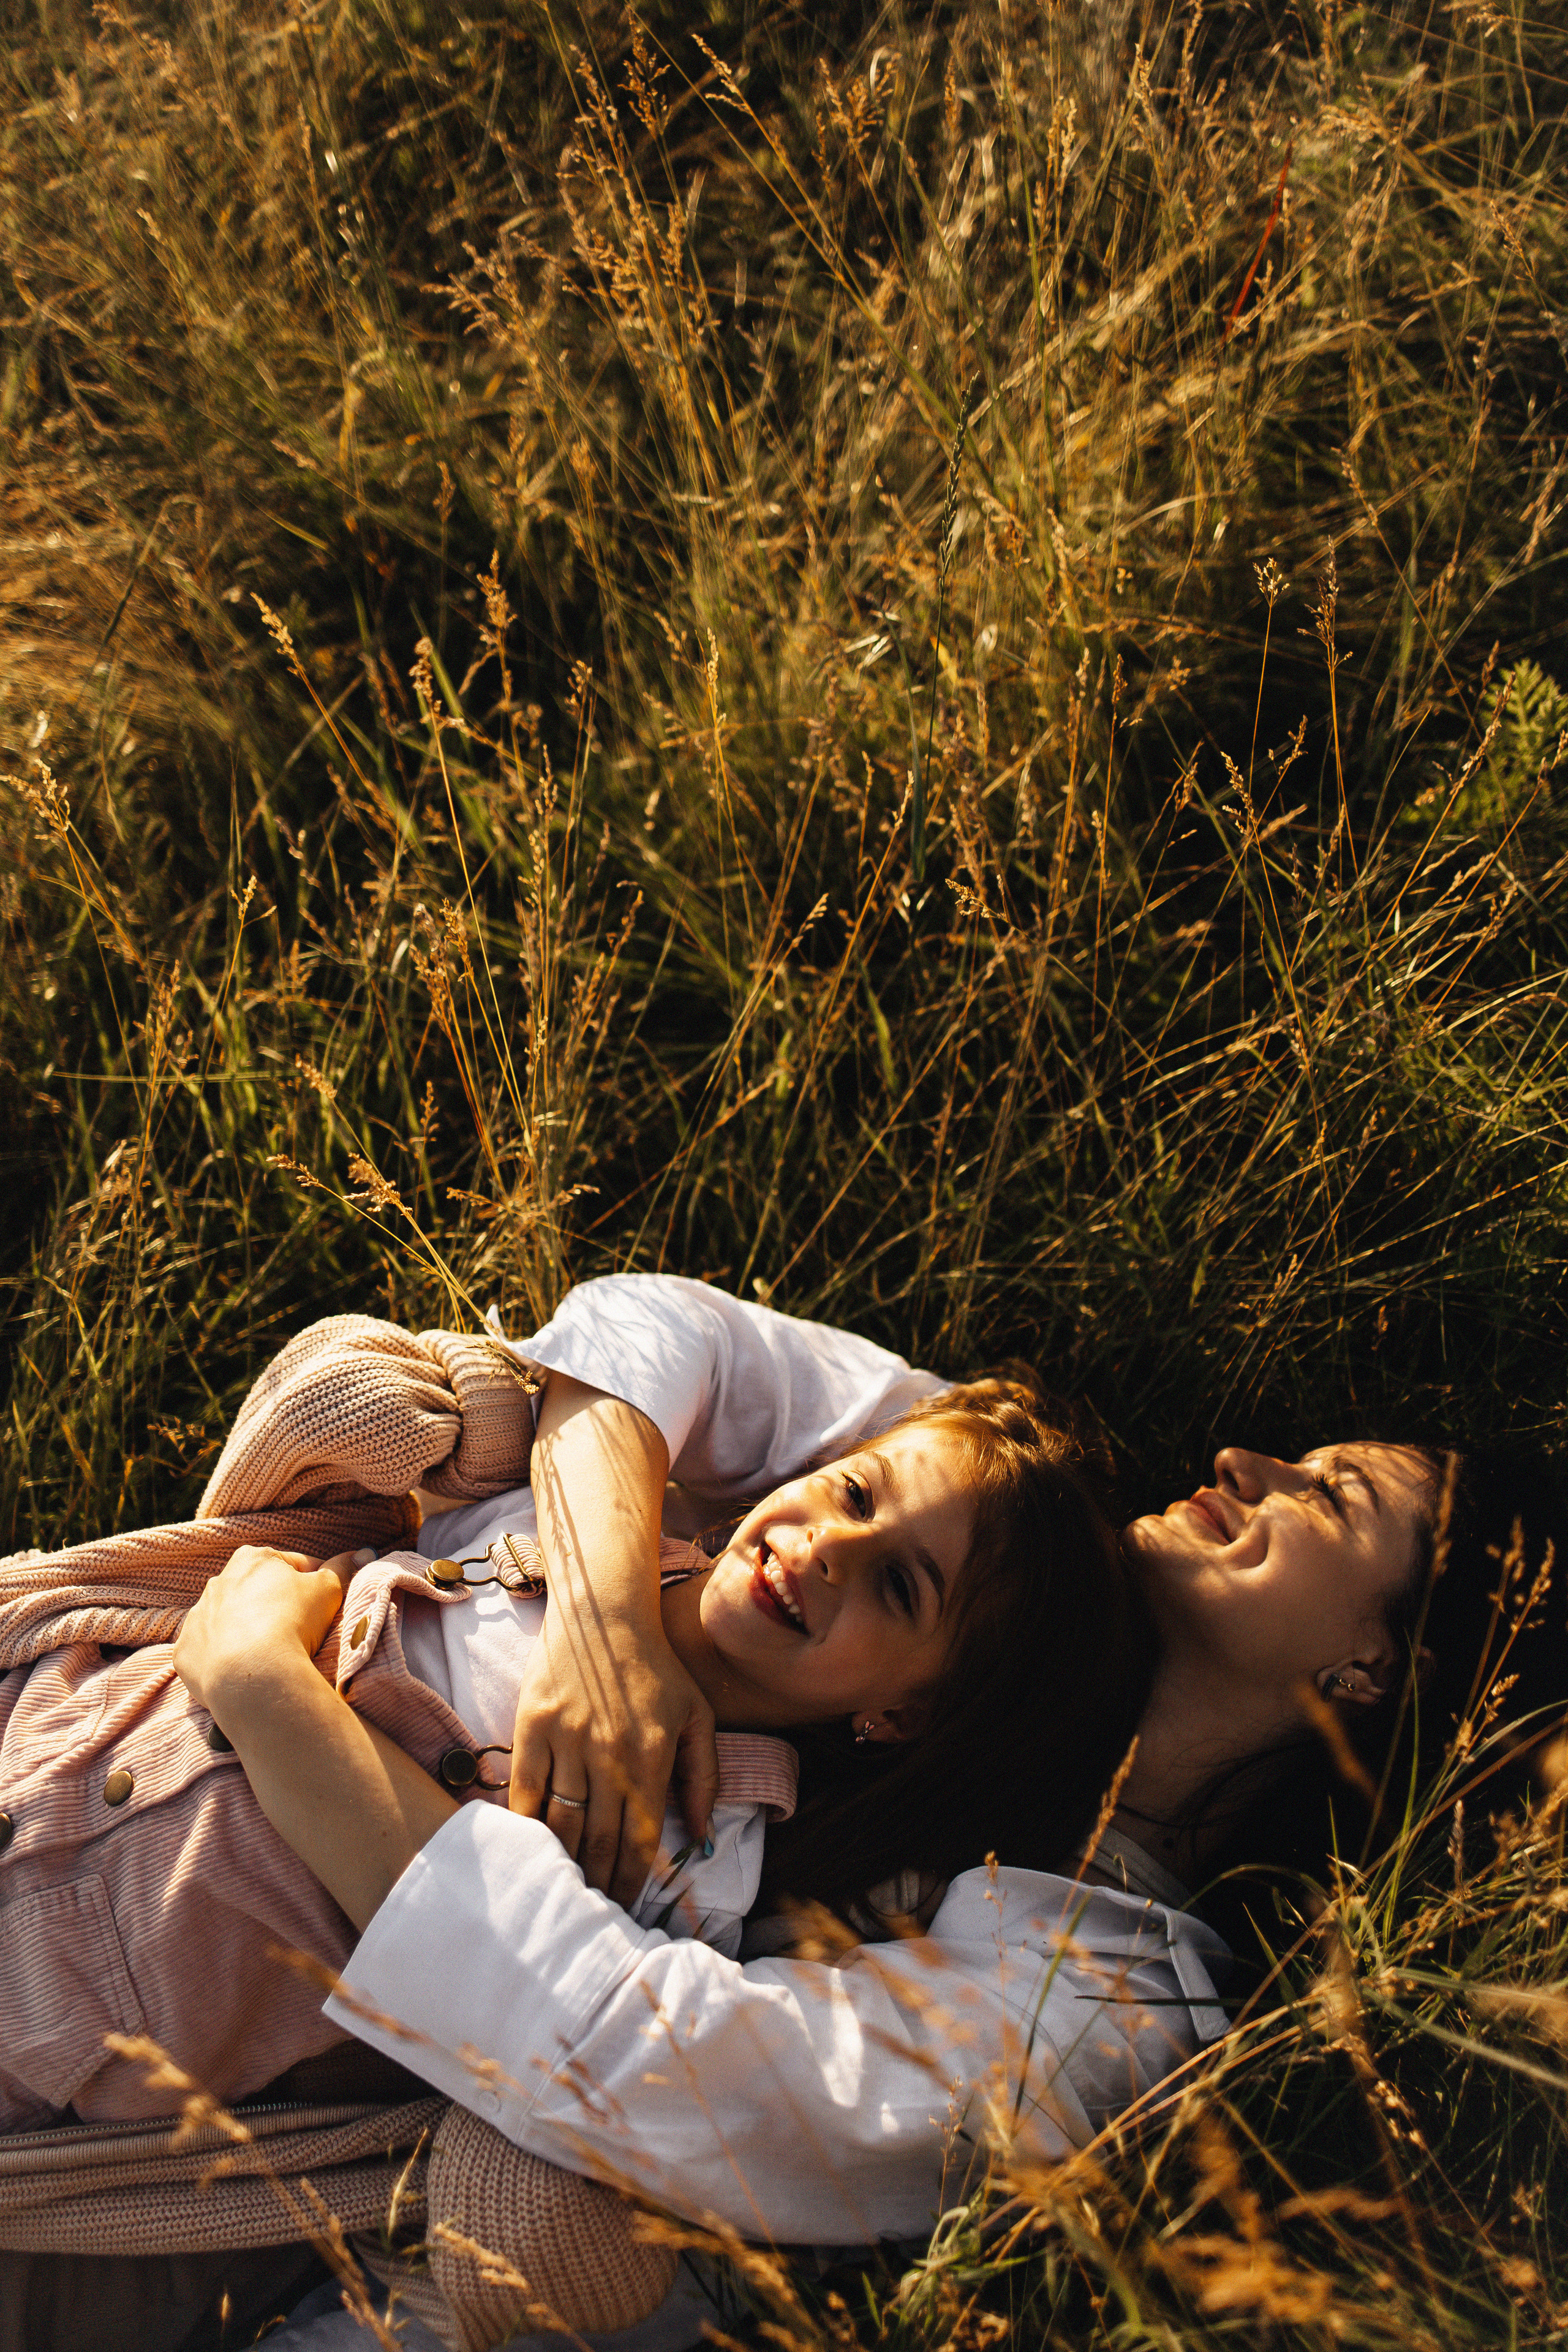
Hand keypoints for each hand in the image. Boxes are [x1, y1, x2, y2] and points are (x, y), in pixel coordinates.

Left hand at [173, 1543, 368, 1721]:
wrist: (252, 1673)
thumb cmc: (293, 1622)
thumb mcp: (330, 1590)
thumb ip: (345, 1568)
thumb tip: (365, 1552)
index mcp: (252, 1559)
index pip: (291, 1566)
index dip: (313, 1584)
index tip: (325, 1606)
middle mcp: (217, 1582)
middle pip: (255, 1593)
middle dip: (274, 1608)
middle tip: (299, 1633)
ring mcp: (196, 1618)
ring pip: (228, 1622)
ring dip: (246, 1633)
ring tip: (271, 1656)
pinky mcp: (184, 1652)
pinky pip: (206, 1652)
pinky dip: (223, 1660)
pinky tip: (243, 1672)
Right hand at [508, 1605, 718, 1906]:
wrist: (604, 1613)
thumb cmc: (656, 1670)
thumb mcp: (696, 1717)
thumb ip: (703, 1778)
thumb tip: (702, 1839)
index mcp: (652, 1756)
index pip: (641, 1839)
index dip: (632, 1882)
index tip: (626, 1910)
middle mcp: (610, 1753)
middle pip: (600, 1839)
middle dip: (597, 1883)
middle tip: (593, 1913)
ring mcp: (567, 1739)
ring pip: (561, 1821)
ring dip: (563, 1862)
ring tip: (564, 1890)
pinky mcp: (531, 1726)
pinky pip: (523, 1791)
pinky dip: (525, 1825)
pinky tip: (530, 1848)